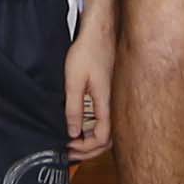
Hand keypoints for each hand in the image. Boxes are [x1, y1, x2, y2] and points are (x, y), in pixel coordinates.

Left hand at [62, 24, 113, 162]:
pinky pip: (107, 119)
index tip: (68, 147)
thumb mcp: (73, 81)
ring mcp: (115, 100)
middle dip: (88, 151)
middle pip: (107, 140)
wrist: (101, 31)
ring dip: (91, 141)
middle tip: (70, 152)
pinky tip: (83, 126)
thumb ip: (73, 109)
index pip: (101, 139)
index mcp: (106, 104)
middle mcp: (114, 105)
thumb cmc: (89, 50)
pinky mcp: (112, 94)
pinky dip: (95, 128)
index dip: (84, 148)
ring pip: (108, 131)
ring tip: (74, 143)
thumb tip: (73, 132)